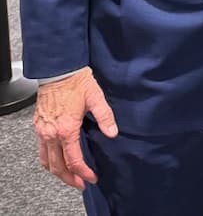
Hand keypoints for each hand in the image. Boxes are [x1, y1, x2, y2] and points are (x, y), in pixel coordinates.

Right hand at [34, 67, 117, 189]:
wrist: (58, 69)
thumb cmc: (76, 81)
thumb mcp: (96, 97)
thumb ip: (105, 116)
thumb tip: (112, 132)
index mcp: (66, 129)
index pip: (73, 160)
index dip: (83, 172)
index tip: (92, 178)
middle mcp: (51, 133)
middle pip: (58, 167)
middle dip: (70, 179)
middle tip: (81, 184)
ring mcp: (43, 131)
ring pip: (46, 162)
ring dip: (58, 173)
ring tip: (70, 176)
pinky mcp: (39, 126)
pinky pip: (41, 151)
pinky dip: (48, 161)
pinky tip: (57, 159)